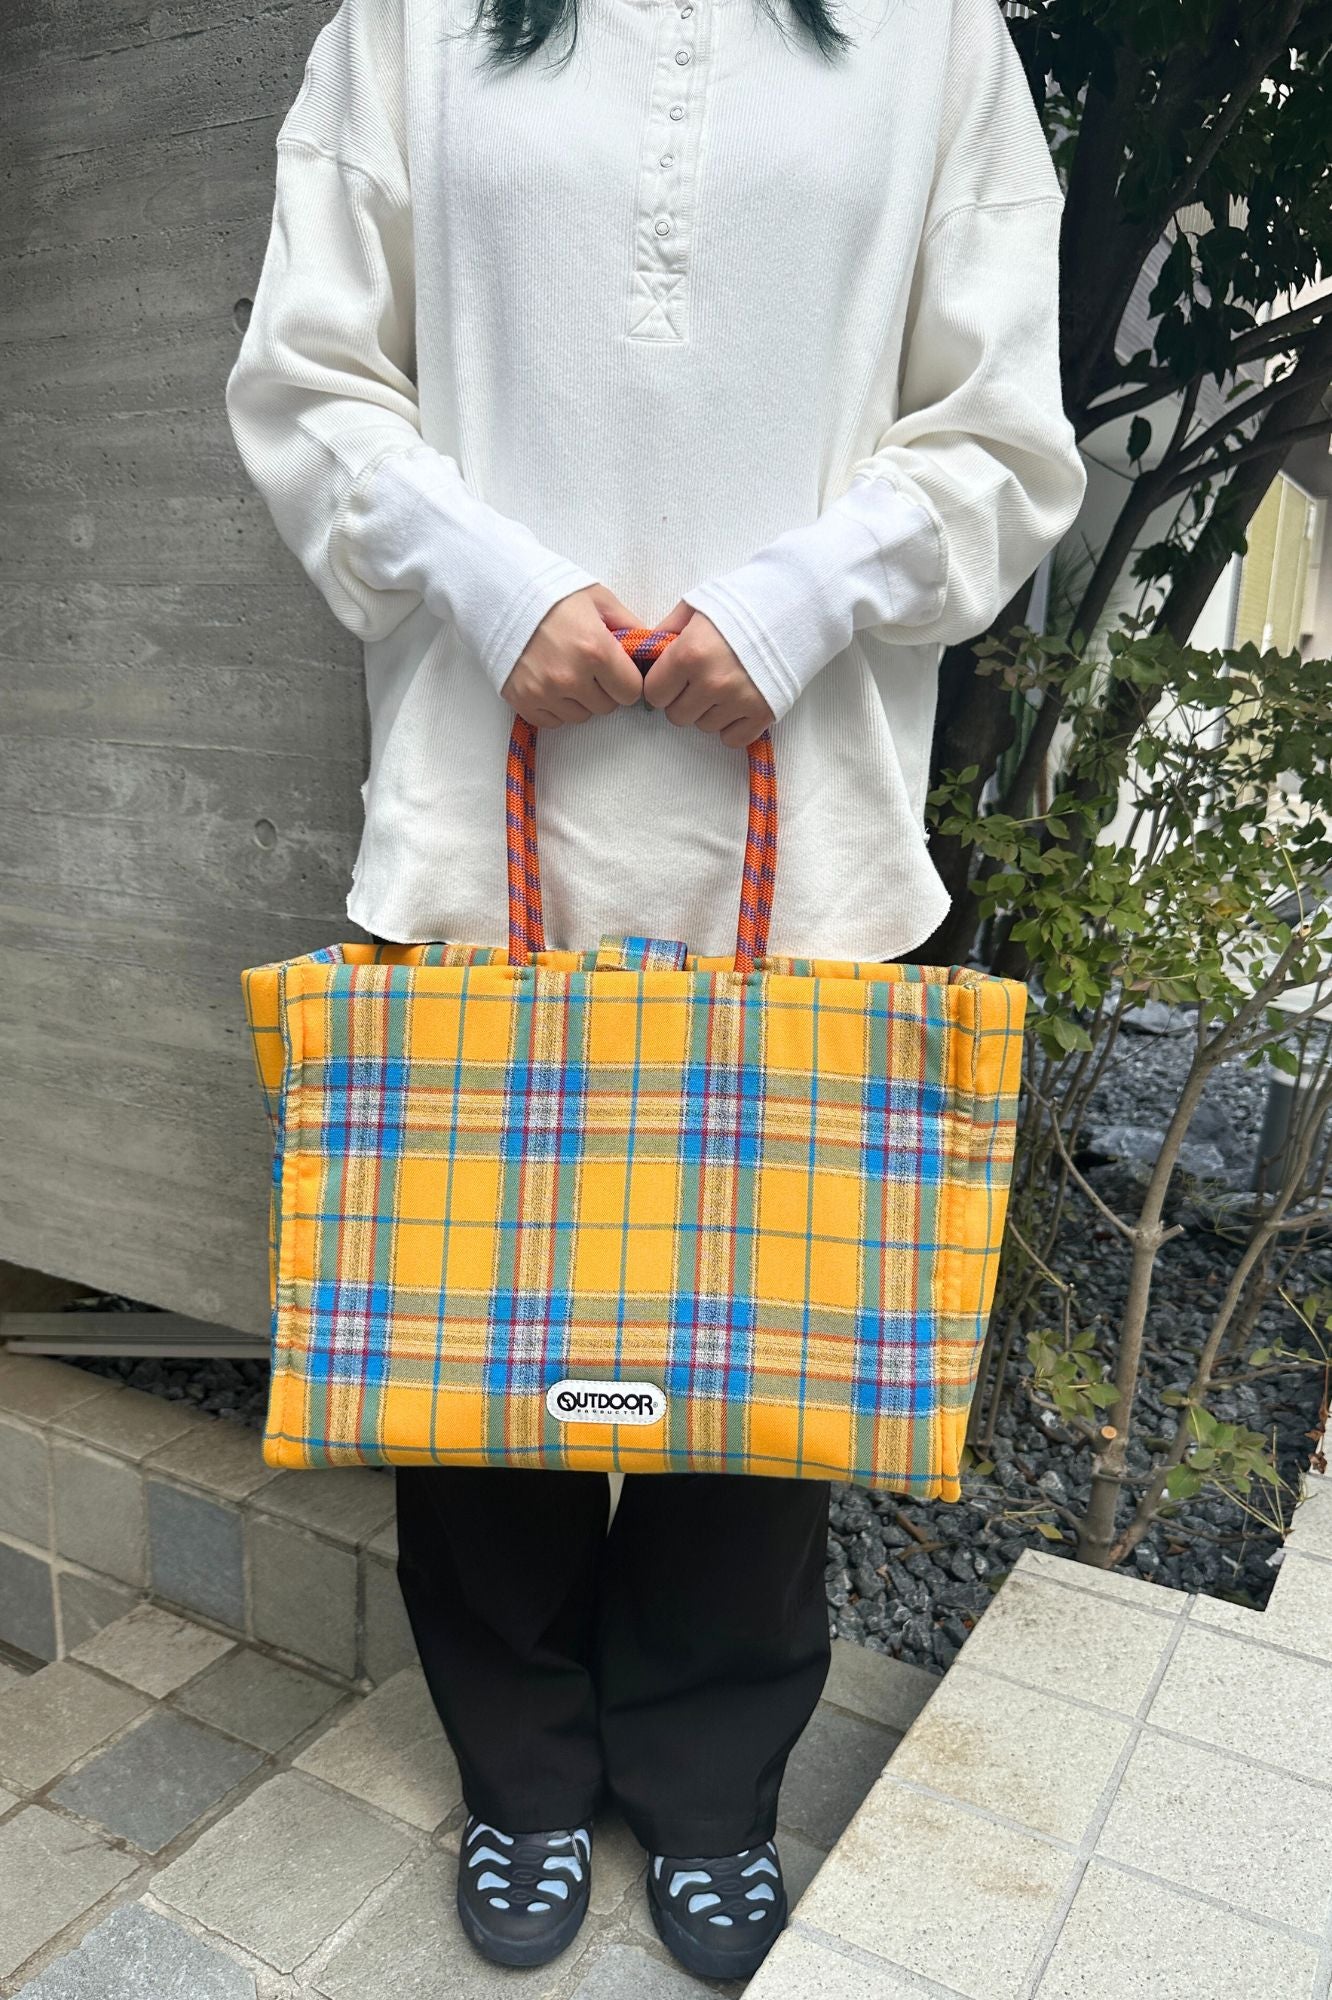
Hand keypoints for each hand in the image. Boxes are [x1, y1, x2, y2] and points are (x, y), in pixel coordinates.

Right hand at [500, 584, 646, 727]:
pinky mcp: (522, 701)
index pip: (631, 692)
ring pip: (580, 717)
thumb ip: (629, 626)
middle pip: (606, 707)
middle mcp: (571, 677)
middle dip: (604, 690)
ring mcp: (544, 692)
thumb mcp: (599, 599)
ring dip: (580, 700)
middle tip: (590, 667)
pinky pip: (552, 721)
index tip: (618, 670)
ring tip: (567, 671)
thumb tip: (650, 649)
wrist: (500, 593)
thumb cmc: (552, 593)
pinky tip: (550, 683)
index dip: (627, 681)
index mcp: (596, 651)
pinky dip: (555, 708)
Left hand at [641, 603, 774, 747]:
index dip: (662, 686)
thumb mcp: (696, 606)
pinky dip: (732, 726)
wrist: (796, 606)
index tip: (674, 678)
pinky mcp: (763, 714)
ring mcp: (738, 701)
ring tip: (725, 686)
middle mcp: (711, 682)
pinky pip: (732, 739)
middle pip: (677, 716)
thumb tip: (647, 653)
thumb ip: (667, 631)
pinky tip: (738, 704)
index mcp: (689, 654)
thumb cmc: (743, 602)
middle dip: (683, 701)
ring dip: (709, 712)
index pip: (654, 694)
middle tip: (700, 681)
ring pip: (705, 727)